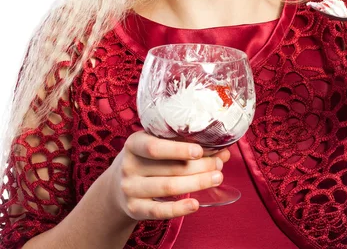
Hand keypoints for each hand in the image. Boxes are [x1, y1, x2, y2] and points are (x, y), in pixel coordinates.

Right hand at [107, 130, 229, 220]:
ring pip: (167, 188)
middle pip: (169, 168)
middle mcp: (129, 165)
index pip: (154, 147)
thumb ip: (181, 144)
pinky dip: (179, 208)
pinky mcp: (134, 209)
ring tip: (217, 178)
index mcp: (134, 143)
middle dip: (199, 166)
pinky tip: (195, 204)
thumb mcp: (153, 144)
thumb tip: (221, 150)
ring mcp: (130, 188)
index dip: (178, 149)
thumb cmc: (145, 159)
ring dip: (196, 183)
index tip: (200, 150)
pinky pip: (159, 211)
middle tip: (219, 164)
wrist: (116, 185)